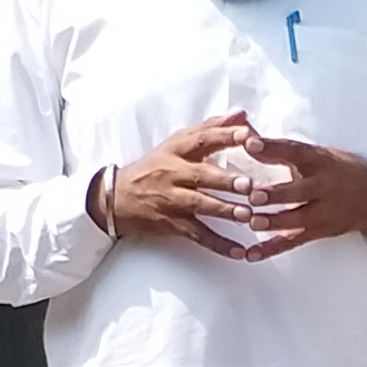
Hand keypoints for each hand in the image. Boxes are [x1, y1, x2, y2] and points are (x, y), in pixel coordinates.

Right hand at [100, 114, 263, 254]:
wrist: (117, 198)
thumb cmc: (155, 167)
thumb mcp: (178, 143)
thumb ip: (212, 128)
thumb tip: (242, 114)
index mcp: (178, 150)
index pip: (202, 139)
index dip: (224, 136)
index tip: (247, 134)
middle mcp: (174, 173)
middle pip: (201, 176)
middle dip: (225, 181)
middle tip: (248, 185)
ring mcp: (172, 200)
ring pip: (200, 205)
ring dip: (224, 211)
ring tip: (247, 216)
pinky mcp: (172, 223)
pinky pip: (198, 235)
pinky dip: (218, 244)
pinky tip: (239, 251)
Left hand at [229, 129, 366, 257]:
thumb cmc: (338, 170)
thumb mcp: (315, 153)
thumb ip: (277, 147)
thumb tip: (243, 132)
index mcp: (320, 161)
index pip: (295, 151)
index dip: (273, 147)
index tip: (250, 143)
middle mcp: (323, 186)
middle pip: (299, 191)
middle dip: (276, 194)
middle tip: (254, 194)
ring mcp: (322, 211)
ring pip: (297, 219)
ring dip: (274, 221)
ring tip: (253, 222)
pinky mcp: (317, 231)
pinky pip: (292, 241)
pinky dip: (271, 249)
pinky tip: (251, 253)